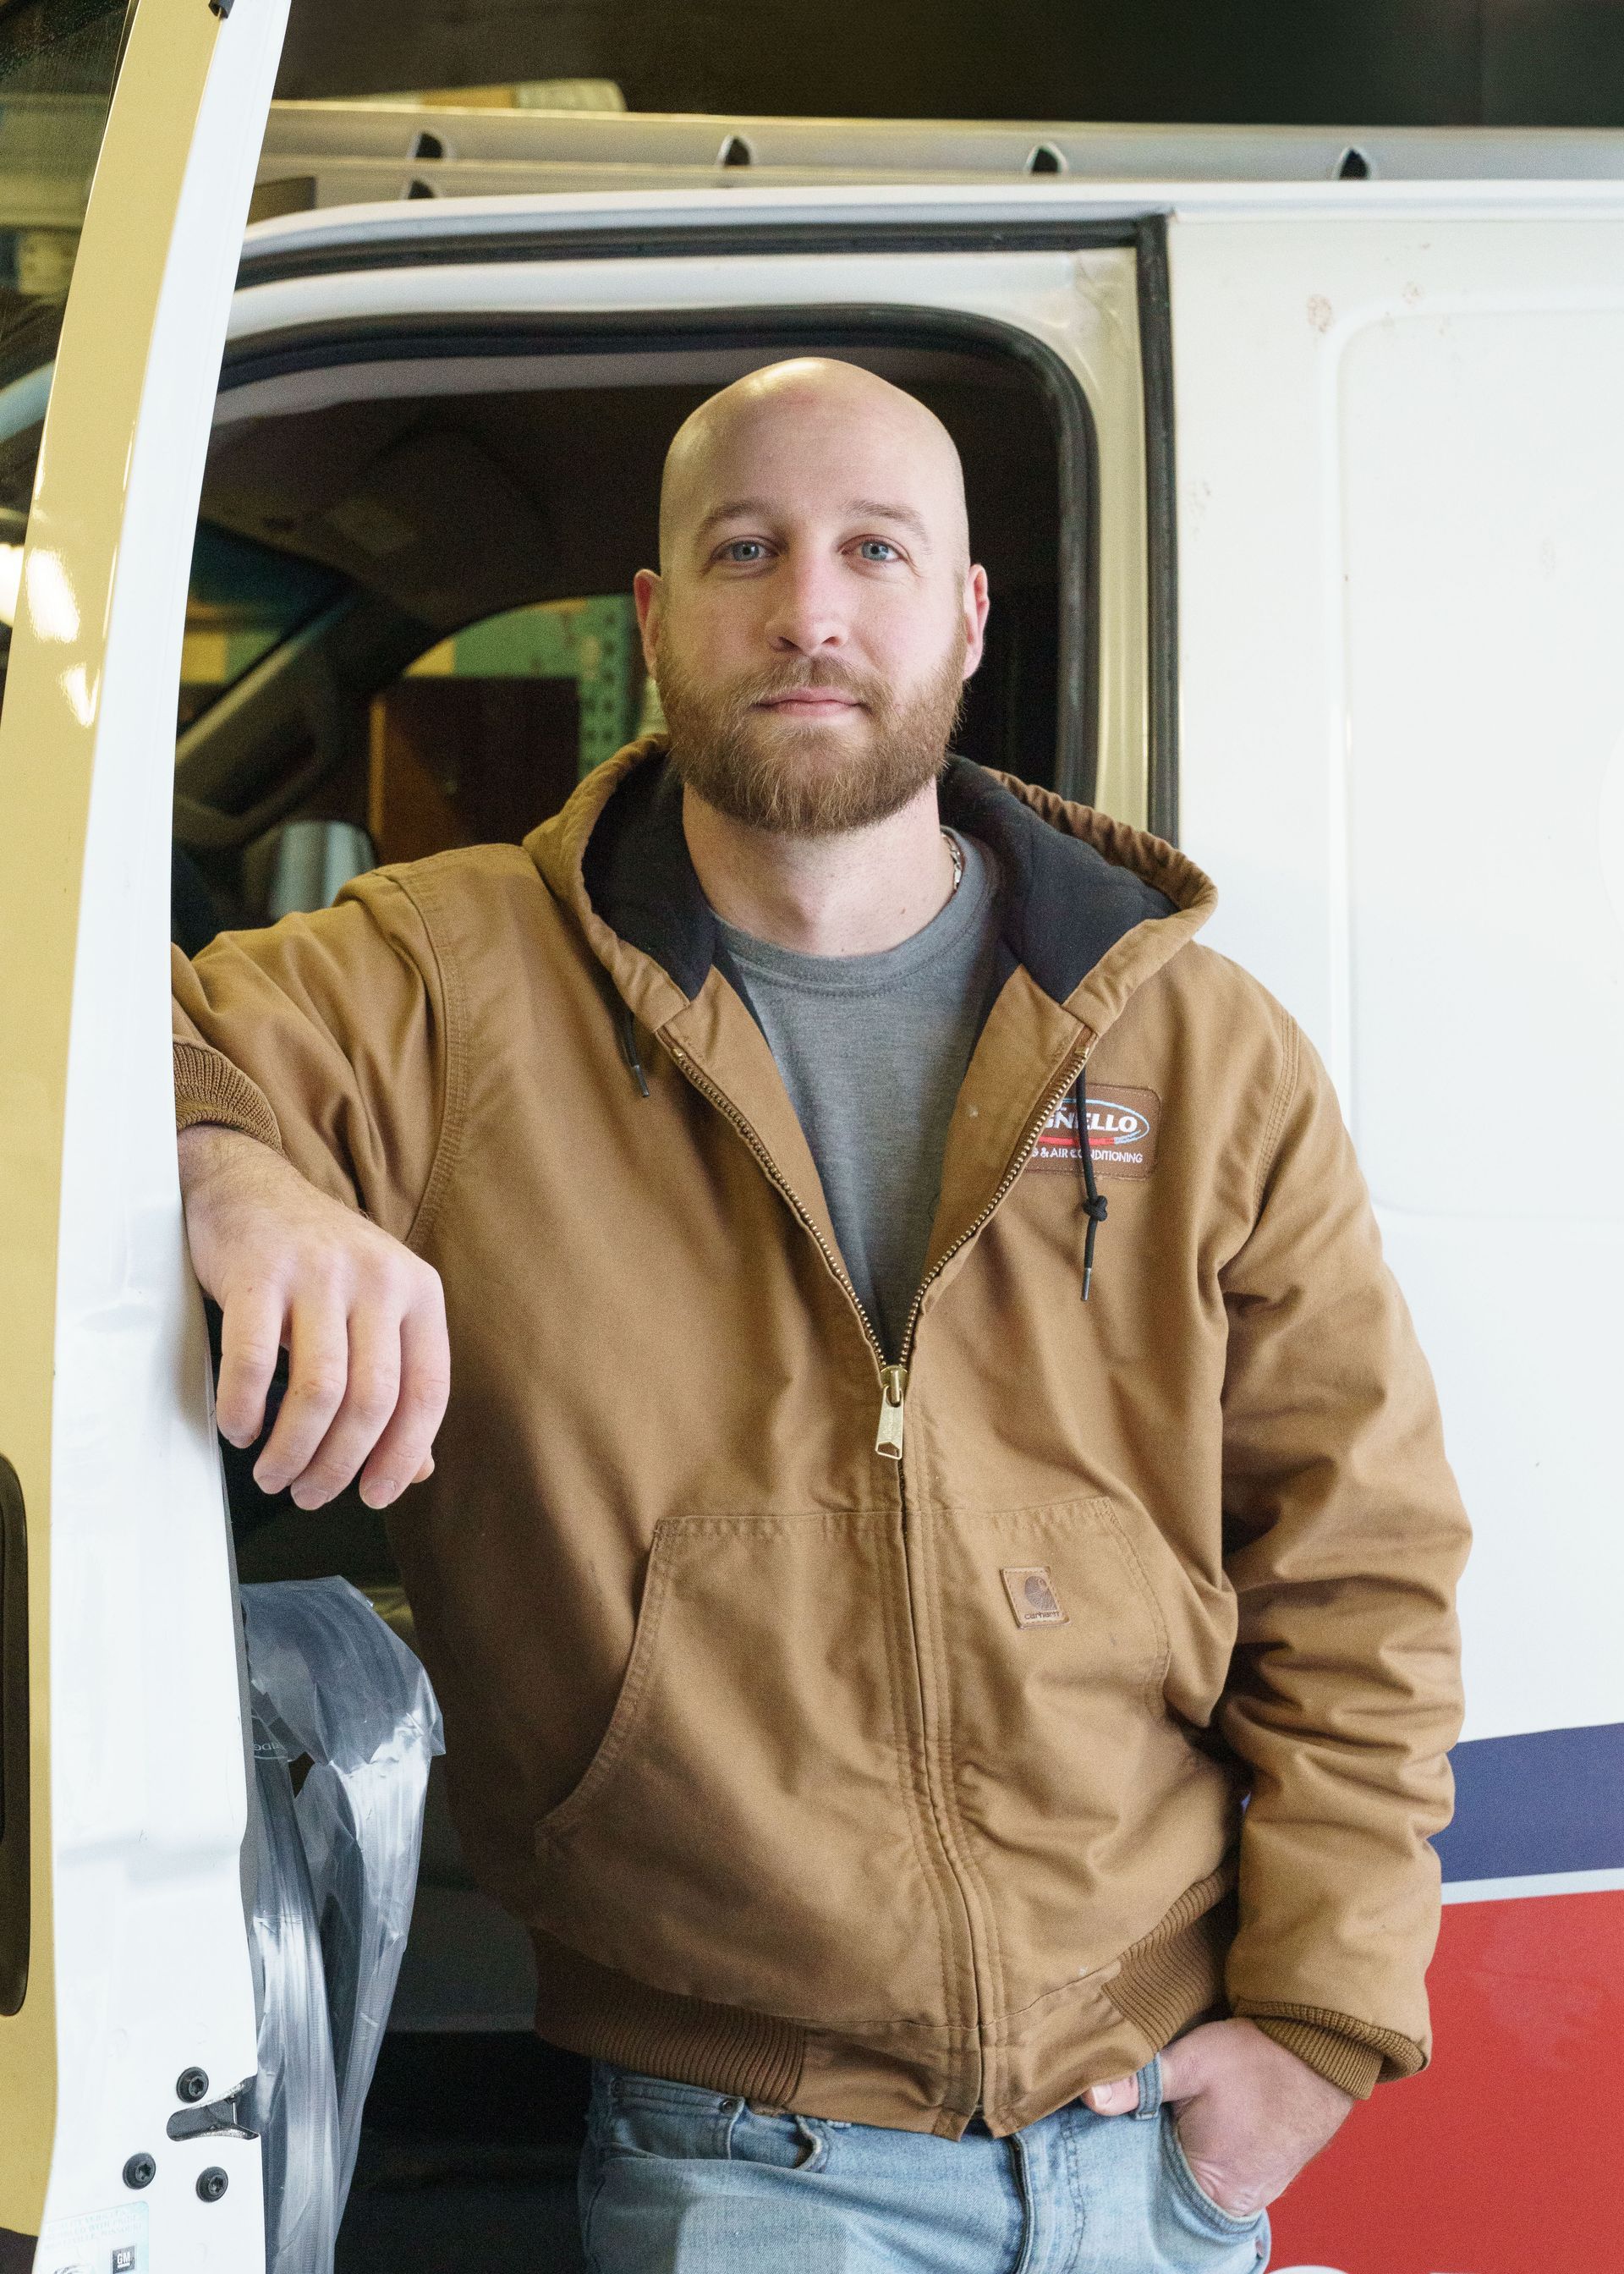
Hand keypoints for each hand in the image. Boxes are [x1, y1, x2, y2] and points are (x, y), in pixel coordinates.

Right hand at [179, 1125, 449, 1511]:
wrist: (247, 1185)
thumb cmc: (315, 1261)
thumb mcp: (374, 1308)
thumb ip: (398, 1380)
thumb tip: (416, 1469)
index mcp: (418, 1292)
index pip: (427, 1393)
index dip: (403, 1456)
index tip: (374, 1496)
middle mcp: (379, 1279)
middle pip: (371, 1402)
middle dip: (338, 1466)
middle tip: (307, 1494)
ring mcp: (320, 1273)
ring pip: (319, 1392)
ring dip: (292, 1451)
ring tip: (273, 1473)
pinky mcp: (260, 1273)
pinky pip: (255, 1363)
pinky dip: (245, 1411)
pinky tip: (240, 1428)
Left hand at [1083, 2018, 1353, 2216]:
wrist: (1322, 2048)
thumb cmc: (1259, 2058)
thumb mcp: (1192, 2062)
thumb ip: (1141, 2084)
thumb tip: (1091, 2096)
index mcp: (1213, 2188)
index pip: (1152, 2195)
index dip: (1126, 2169)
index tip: (1106, 2144)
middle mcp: (1236, 2201)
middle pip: (1174, 2190)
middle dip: (1150, 2161)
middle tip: (1130, 2126)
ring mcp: (1256, 2190)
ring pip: (1198, 2180)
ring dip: (1178, 2155)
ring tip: (1158, 2123)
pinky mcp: (1267, 2172)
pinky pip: (1223, 2172)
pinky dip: (1204, 2153)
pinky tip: (1192, 2126)